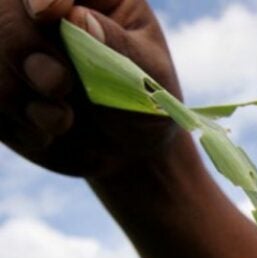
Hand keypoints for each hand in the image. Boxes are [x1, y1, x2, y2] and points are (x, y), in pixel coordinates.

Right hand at [0, 0, 184, 177]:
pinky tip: (46, 134)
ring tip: (62, 121)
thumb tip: (81, 17)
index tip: (45, 13)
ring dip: (14, 93)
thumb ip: (120, 48)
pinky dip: (11, 122)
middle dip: (19, 45)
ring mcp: (14, 47)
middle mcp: (42, 14)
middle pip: (4, 11)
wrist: (126, 153)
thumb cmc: (146, 107)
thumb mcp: (149, 80)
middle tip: (58, 85)